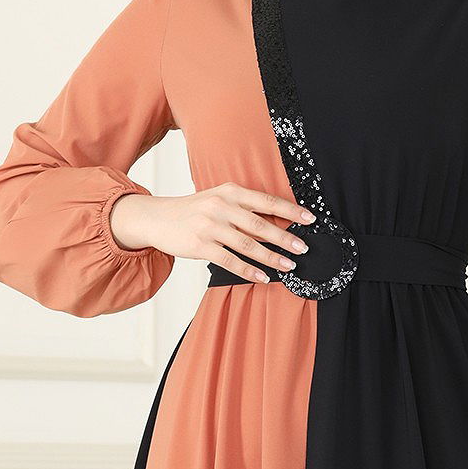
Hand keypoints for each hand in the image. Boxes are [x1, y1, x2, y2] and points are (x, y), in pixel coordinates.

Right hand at [109, 182, 315, 282]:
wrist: (157, 218)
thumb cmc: (194, 210)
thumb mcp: (218, 198)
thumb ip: (243, 206)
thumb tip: (277, 220)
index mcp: (230, 191)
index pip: (266, 200)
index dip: (290, 210)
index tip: (310, 218)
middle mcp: (221, 206)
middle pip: (260, 224)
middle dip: (285, 238)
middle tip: (303, 248)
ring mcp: (210, 226)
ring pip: (248, 245)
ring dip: (271, 257)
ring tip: (289, 266)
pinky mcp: (200, 246)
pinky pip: (230, 261)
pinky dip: (248, 270)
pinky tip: (262, 277)